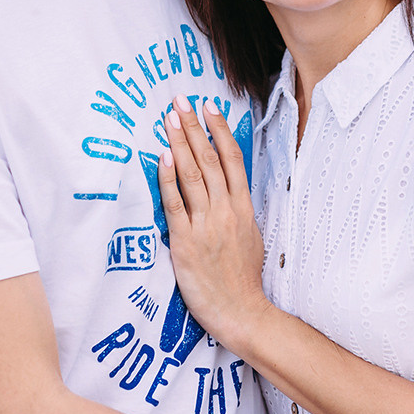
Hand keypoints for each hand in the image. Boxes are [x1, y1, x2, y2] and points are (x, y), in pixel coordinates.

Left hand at [157, 94, 270, 345]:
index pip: (233, 159)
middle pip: (211, 159)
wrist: (241, 312)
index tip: (209, 108)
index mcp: (244, 208)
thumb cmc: (243, 280)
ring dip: (180, 143)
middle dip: (194, 127)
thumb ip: (237, 212)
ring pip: (193, 174)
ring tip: (169, 119)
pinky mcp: (186, 242)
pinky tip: (163, 157)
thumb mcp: (250, 238)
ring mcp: (206, 225)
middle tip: (181, 101)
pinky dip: (169, 178)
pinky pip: (175, 203)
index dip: (220, 130)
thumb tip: (227, 193)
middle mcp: (226, 211)